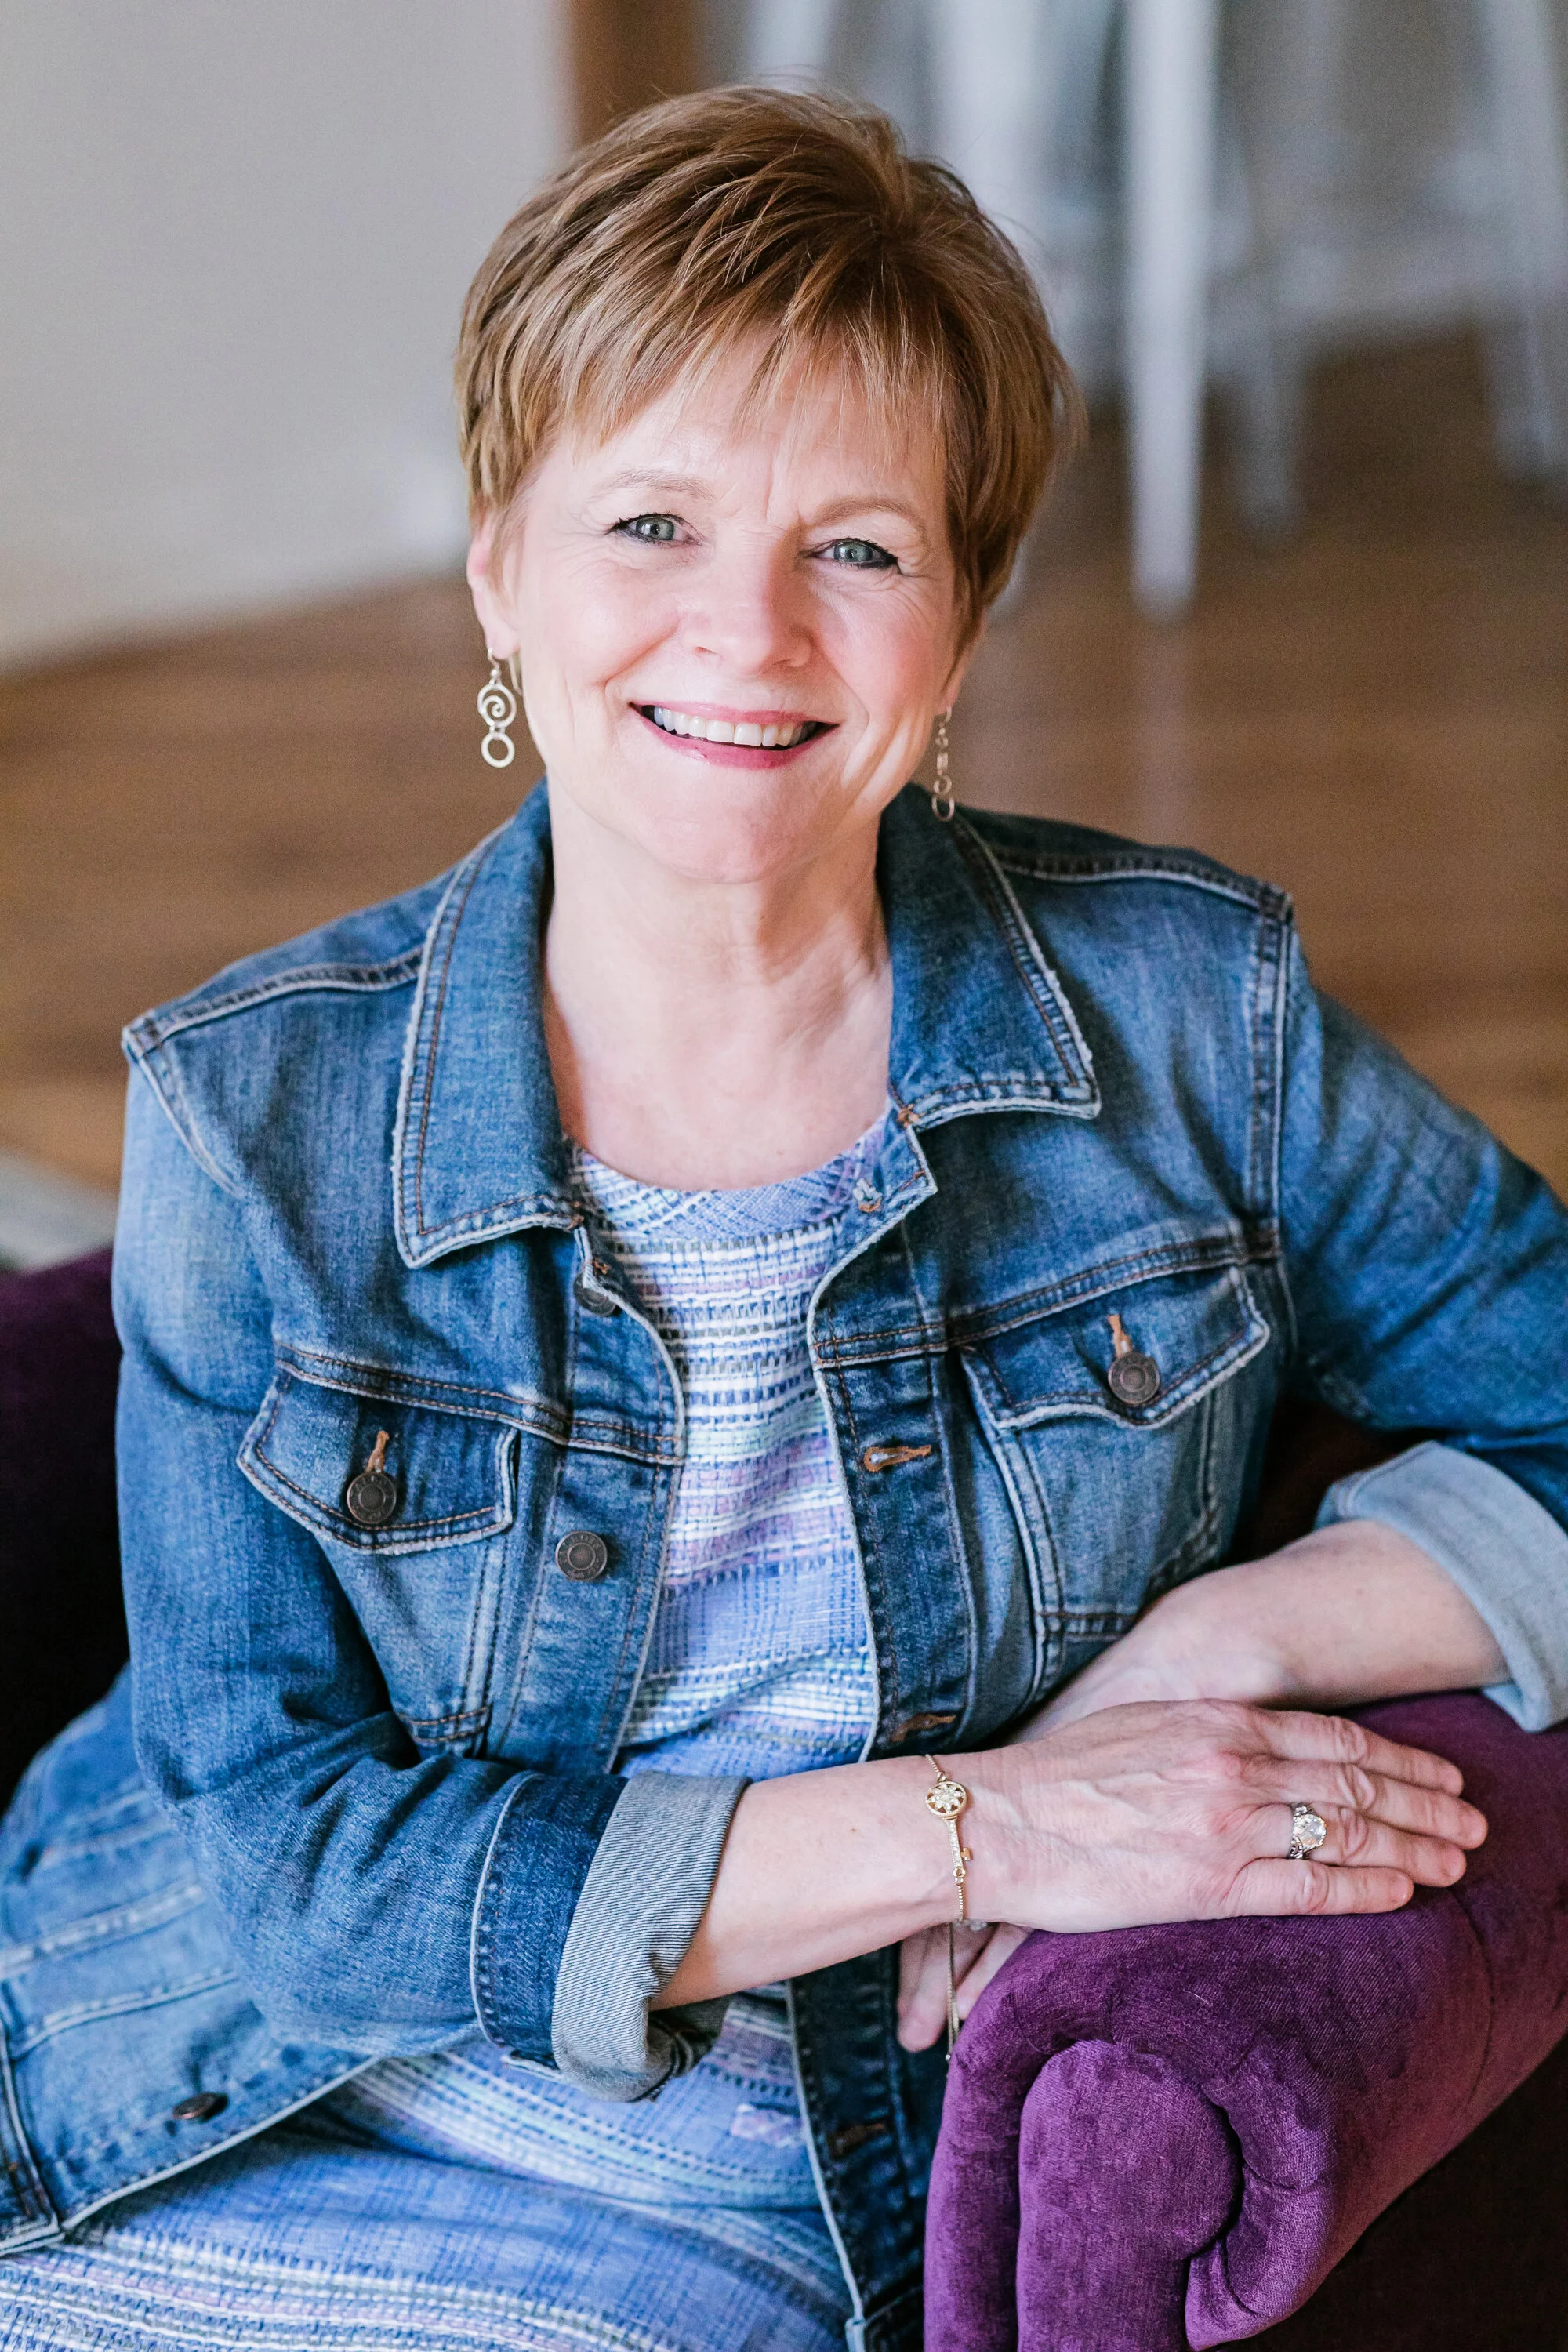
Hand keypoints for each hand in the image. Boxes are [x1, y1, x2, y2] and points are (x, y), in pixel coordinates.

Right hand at [895, 1698, 1486, 2049]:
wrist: (999, 1819)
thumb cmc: (1056, 1779)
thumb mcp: (1141, 1727)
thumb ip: (1202, 1735)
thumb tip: (1248, 1746)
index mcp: (1217, 1722)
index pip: (1334, 1737)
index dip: (1398, 1757)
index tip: (1440, 1772)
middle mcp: (1233, 1764)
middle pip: (1356, 1783)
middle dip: (1425, 1802)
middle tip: (1473, 1821)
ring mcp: (1225, 1822)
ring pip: (1346, 1832)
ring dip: (1412, 1847)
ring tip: (1455, 1862)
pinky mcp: (1209, 1881)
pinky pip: (1308, 1886)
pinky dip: (1364, 1888)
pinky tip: (1401, 1894)